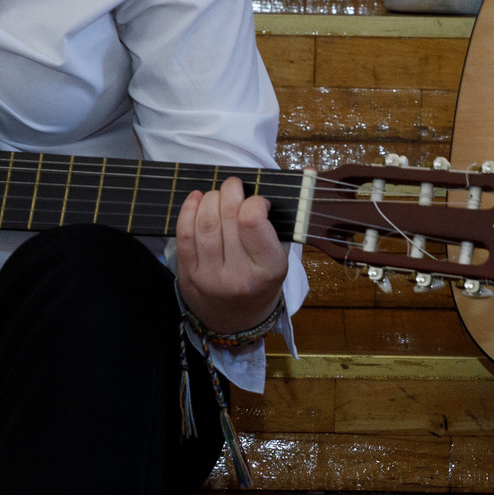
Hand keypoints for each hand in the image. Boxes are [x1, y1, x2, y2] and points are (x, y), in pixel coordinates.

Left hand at [176, 176, 288, 336]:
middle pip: (228, 217)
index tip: (259, 201)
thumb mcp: (280, 259)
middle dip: (231, 191)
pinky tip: (198, 198)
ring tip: (219, 193)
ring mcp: (210, 277)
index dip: (255, 201)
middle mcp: (239, 275)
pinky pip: (183, 234)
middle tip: (235, 185)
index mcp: (269, 270)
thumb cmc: (261, 283)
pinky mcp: (188, 275)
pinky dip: (189, 209)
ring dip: (211, 198)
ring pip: (205, 222)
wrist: (236, 323)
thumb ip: (283, 220)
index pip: (253, 221)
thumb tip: (309, 172)